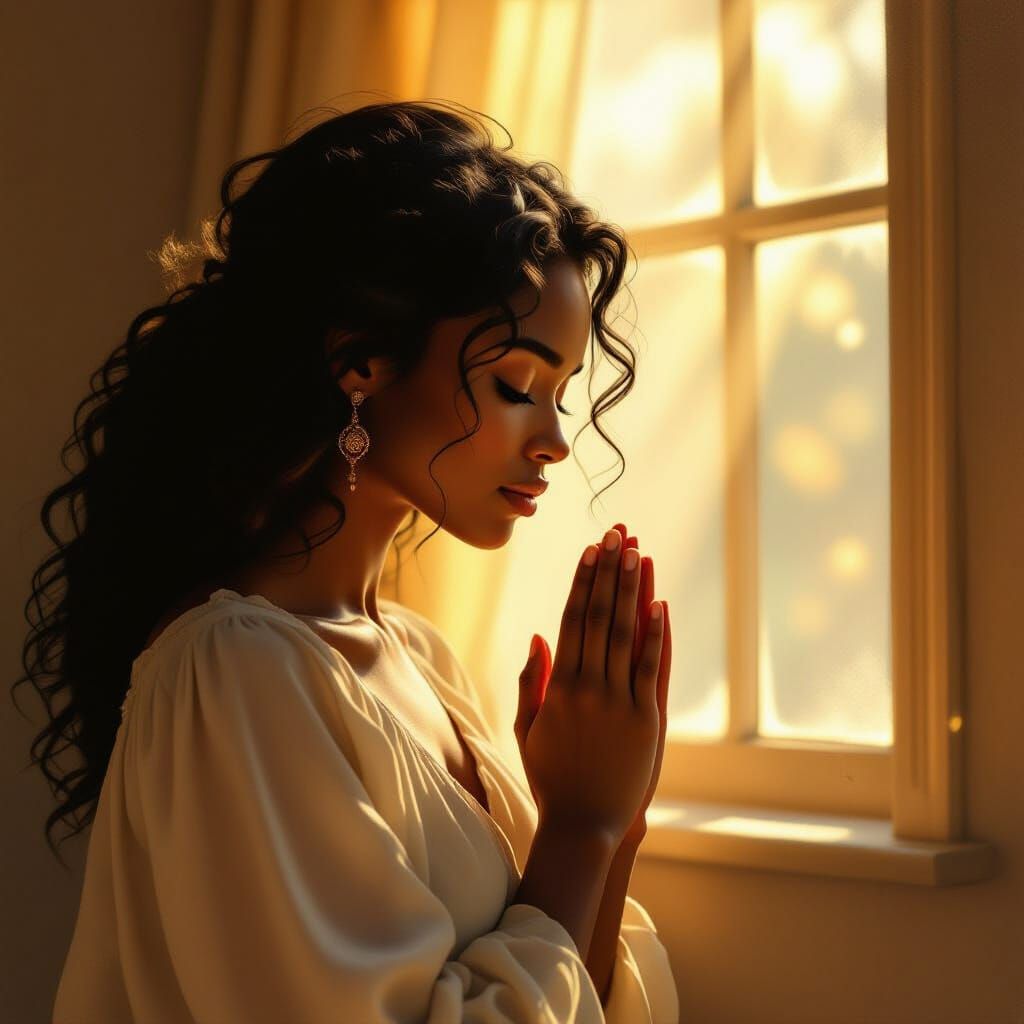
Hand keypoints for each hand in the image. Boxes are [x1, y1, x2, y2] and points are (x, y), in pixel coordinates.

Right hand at [516, 523, 671, 845]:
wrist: (584, 823)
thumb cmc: (552, 777)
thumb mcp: (527, 728)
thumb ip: (531, 680)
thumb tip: (539, 636)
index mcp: (556, 687)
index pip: (570, 620)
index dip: (582, 582)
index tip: (590, 551)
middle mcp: (585, 687)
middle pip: (598, 617)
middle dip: (608, 573)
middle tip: (617, 536)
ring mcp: (616, 702)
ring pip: (623, 634)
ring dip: (631, 591)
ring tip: (637, 555)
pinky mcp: (644, 719)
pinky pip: (648, 668)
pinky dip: (654, 635)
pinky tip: (659, 605)